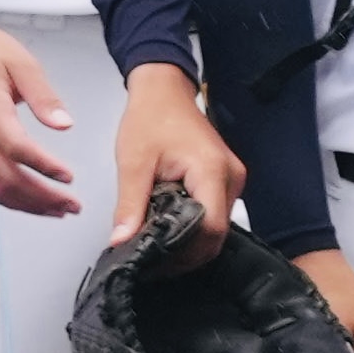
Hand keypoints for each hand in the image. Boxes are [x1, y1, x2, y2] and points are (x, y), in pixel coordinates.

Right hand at [0, 26, 81, 216]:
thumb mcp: (22, 62)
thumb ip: (43, 94)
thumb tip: (64, 124)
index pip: (14, 144)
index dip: (43, 165)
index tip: (68, 176)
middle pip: (5, 175)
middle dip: (41, 196)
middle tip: (72, 205)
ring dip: (28, 203)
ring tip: (60, 210)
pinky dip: (11, 198)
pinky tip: (33, 202)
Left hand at [106, 58, 239, 249]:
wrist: (164, 91)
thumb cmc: (151, 117)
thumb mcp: (134, 163)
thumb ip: (129, 206)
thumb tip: (121, 241)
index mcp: (211, 171)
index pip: (210, 230)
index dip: (185, 253)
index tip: (157, 261)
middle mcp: (231, 177)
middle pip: (217, 234)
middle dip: (186, 253)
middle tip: (153, 259)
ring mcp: (232, 179)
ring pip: (217, 228)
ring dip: (190, 241)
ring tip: (158, 243)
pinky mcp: (225, 181)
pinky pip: (215, 214)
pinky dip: (194, 227)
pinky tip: (170, 227)